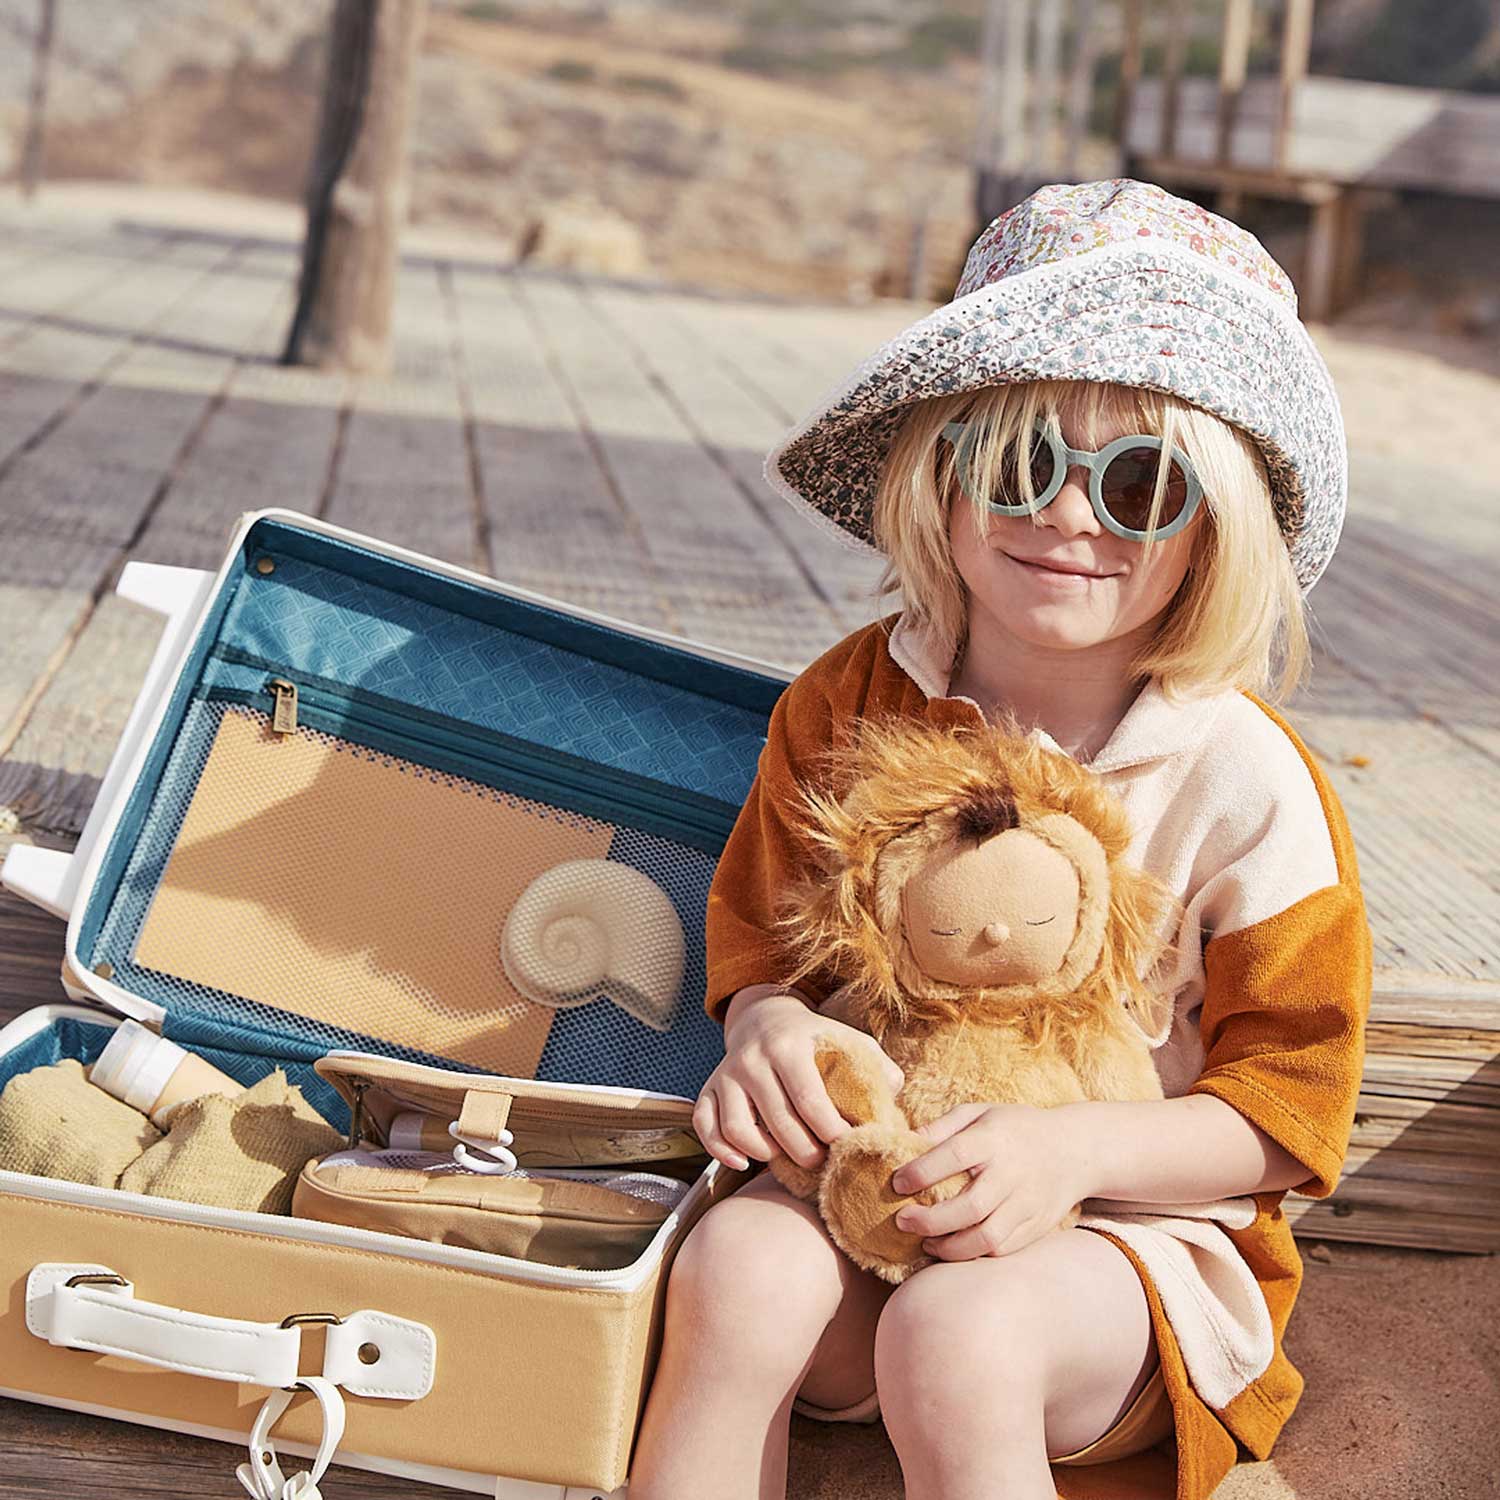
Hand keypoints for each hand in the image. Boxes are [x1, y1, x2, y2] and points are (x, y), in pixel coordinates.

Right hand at [694, 988, 904, 1172]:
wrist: (764, 1016)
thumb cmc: (813, 1037)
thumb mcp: (847, 1039)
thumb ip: (875, 1066)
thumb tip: (894, 1095)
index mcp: (789, 1046)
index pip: (810, 1101)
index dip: (831, 1132)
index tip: (848, 1145)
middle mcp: (753, 1059)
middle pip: (778, 1121)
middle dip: (805, 1151)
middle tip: (822, 1162)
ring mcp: (727, 1074)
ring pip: (738, 1128)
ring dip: (765, 1153)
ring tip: (786, 1158)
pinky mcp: (708, 1088)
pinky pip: (705, 1126)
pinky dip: (721, 1150)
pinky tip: (744, 1162)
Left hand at [888, 1102, 1095, 1260]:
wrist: (1075, 1149)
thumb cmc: (1015, 1128)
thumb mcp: (980, 1112)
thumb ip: (942, 1126)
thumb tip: (903, 1141)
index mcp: (993, 1138)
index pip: (954, 1154)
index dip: (921, 1171)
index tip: (897, 1183)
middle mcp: (1011, 1173)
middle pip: (969, 1207)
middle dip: (929, 1220)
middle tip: (902, 1221)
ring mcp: (1027, 1203)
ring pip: (986, 1237)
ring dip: (949, 1247)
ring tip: (925, 1242)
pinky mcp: (1037, 1226)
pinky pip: (1002, 1249)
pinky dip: (974, 1254)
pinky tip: (953, 1248)